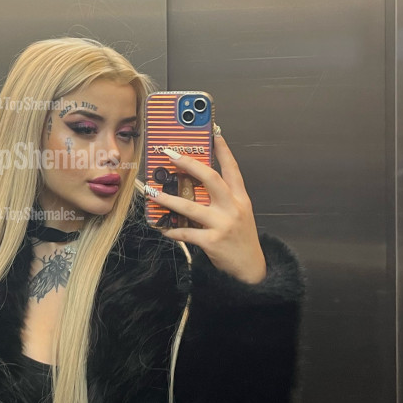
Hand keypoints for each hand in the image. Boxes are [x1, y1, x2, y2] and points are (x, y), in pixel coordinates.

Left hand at [149, 133, 266, 283]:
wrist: (251, 268)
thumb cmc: (241, 238)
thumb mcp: (240, 213)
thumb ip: (223, 199)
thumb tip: (196, 184)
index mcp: (240, 198)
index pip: (233, 169)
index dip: (223, 150)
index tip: (214, 133)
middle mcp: (233, 208)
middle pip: (211, 179)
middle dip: (189, 164)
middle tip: (171, 154)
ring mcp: (223, 224)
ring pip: (190, 207)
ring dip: (168, 199)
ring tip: (152, 192)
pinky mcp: (212, 241)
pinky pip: (186, 233)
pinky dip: (172, 230)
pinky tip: (162, 228)